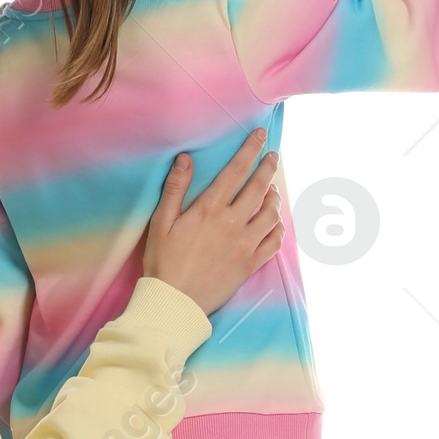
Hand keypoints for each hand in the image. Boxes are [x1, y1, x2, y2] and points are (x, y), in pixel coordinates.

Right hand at [143, 128, 284, 316]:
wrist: (175, 303)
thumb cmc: (163, 263)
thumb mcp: (160, 223)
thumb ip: (175, 189)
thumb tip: (186, 158)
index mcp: (209, 209)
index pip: (236, 171)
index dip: (250, 150)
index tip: (260, 136)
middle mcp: (232, 223)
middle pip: (259, 188)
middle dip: (268, 167)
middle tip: (273, 156)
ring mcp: (245, 244)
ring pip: (271, 213)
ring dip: (274, 197)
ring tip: (272, 190)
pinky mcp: (250, 264)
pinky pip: (274, 242)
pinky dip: (278, 228)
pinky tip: (275, 222)